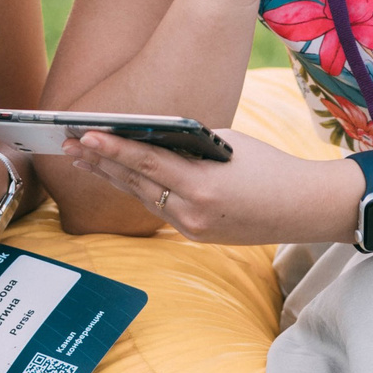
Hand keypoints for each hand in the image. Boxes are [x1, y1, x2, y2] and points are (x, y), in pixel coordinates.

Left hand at [62, 128, 363, 247]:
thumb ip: (188, 145)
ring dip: (112, 177)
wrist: (304, 208)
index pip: (147, 163)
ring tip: (82, 158)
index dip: (113, 149)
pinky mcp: (196, 236)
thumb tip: (151, 139)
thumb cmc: (270, 167)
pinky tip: (117, 176)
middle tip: (68, 144)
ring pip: (143, 198)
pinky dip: (138, 190)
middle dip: (100, 162)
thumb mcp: (227, 146)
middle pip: (136, 183)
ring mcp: (192, 228)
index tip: (85, 136)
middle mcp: (192, 213)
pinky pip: (160, 209)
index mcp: (202, 187)